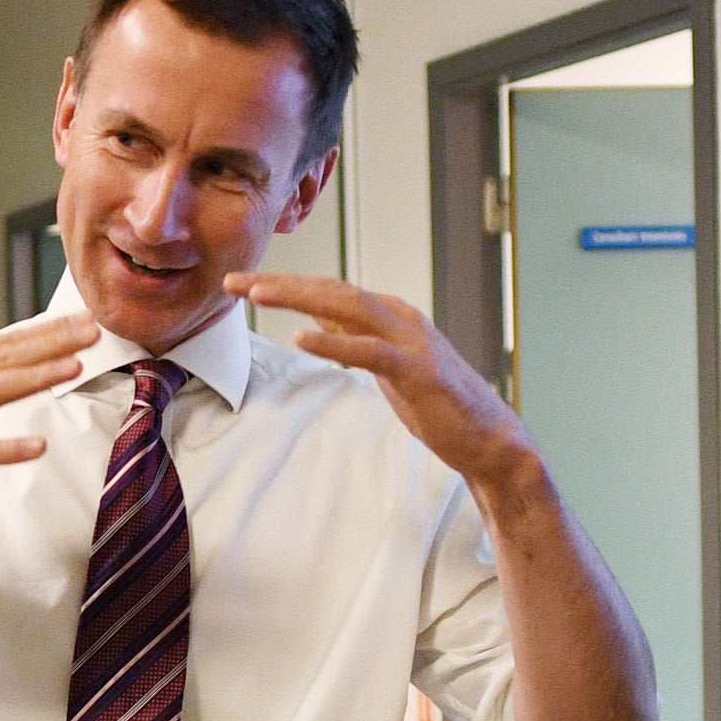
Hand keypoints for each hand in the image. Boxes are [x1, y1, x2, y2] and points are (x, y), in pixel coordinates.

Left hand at [227, 274, 539, 494]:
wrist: (487, 439)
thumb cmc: (436, 405)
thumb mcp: (385, 366)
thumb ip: (354, 338)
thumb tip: (314, 318)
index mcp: (389, 315)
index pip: (328, 290)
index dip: (284, 284)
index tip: (242, 285)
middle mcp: (399, 317)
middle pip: (330, 289)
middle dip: (279, 283)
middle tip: (233, 281)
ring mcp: (410, 340)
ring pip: (347, 307)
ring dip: (298, 298)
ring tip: (257, 294)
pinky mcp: (417, 370)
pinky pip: (369, 350)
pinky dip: (334, 341)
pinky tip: (301, 337)